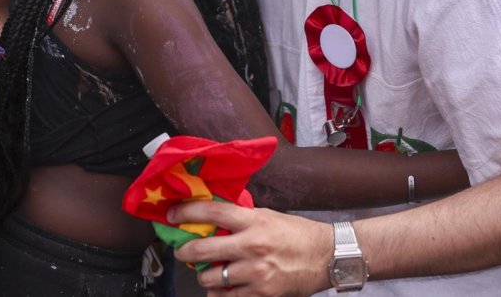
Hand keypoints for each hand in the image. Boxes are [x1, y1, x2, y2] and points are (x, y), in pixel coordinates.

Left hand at [170, 201, 331, 296]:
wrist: (327, 256)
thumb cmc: (297, 234)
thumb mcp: (268, 216)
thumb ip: (241, 218)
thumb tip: (212, 217)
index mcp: (253, 221)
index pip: (211, 212)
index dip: (187, 213)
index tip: (173, 215)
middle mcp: (252, 245)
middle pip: (202, 249)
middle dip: (184, 251)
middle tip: (181, 250)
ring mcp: (256, 272)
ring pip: (210, 277)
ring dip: (205, 275)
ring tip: (210, 271)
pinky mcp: (262, 293)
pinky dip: (222, 293)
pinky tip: (225, 287)